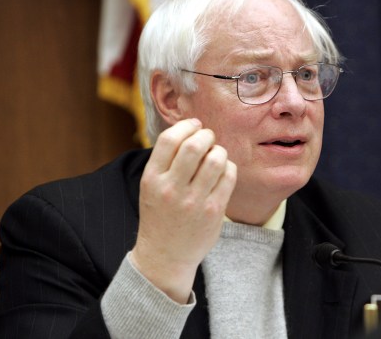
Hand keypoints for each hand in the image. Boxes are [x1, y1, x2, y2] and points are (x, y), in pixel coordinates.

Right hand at [131, 119, 236, 302]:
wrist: (165, 255)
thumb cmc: (160, 214)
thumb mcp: (151, 186)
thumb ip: (166, 159)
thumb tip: (192, 127)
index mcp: (152, 179)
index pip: (169, 139)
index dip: (186, 125)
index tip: (194, 126)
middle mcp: (171, 189)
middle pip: (194, 145)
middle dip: (206, 134)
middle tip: (208, 138)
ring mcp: (194, 201)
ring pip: (215, 159)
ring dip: (219, 150)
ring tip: (216, 155)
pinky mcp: (214, 211)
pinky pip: (229, 176)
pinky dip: (228, 167)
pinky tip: (222, 172)